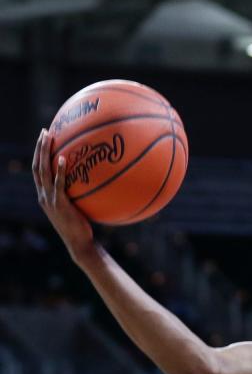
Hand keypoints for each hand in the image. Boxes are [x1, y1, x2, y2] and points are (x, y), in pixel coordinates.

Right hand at [31, 128, 94, 261]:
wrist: (79, 242)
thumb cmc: (82, 226)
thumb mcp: (76, 207)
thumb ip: (77, 193)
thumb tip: (92, 179)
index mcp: (45, 195)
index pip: (38, 170)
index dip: (38, 154)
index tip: (44, 139)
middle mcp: (43, 195)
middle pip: (37, 166)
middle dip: (39, 148)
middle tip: (45, 131)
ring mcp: (49, 200)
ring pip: (43, 171)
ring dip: (44, 153)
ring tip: (50, 137)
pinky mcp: (59, 204)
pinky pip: (58, 184)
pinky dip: (59, 171)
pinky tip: (64, 158)